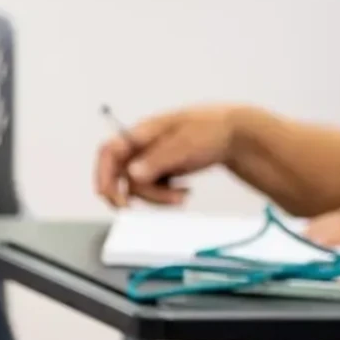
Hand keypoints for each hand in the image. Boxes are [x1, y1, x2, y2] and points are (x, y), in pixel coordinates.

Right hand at [94, 107, 239, 207]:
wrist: (236, 134)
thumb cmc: (212, 129)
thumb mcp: (186, 143)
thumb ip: (158, 160)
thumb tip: (132, 174)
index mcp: (144, 133)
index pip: (110, 151)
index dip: (103, 173)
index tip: (109, 195)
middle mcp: (144, 146)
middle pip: (122, 174)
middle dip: (132, 194)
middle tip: (131, 210)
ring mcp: (154, 160)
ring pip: (139, 186)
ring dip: (157, 197)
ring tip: (183, 197)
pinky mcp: (165, 171)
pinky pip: (154, 190)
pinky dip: (166, 196)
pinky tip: (185, 193)